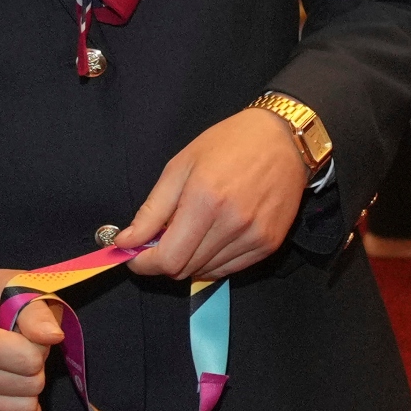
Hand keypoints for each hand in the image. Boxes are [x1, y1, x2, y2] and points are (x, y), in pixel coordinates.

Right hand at [0, 270, 60, 410]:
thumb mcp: (13, 286)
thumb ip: (36, 310)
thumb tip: (53, 337)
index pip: (28, 360)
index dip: (39, 345)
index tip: (24, 332)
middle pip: (29, 386)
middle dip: (35, 367)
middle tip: (19, 349)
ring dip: (29, 390)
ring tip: (12, 367)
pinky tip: (15, 394)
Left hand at [117, 106, 310, 282]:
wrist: (284, 138)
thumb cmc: (228, 144)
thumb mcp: (181, 165)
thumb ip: (153, 209)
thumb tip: (126, 242)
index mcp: (205, 201)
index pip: (168, 259)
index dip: (144, 264)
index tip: (134, 255)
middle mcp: (232, 224)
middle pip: (184, 269)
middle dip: (164, 259)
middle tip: (162, 237)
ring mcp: (254, 237)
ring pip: (206, 272)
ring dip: (189, 260)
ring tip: (192, 231)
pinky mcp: (269, 244)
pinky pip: (230, 269)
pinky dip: (212, 261)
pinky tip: (213, 237)